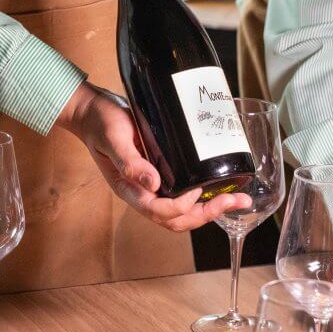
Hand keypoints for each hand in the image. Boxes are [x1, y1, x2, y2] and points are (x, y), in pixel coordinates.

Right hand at [57, 83, 250, 230]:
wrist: (95, 112)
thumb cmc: (101, 124)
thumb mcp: (113, 139)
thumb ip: (130, 162)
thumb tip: (152, 183)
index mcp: (130, 190)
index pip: (159, 211)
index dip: (181, 206)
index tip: (198, 190)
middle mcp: (143, 193)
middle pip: (177, 219)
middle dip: (208, 213)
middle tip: (236, 202)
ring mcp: (153, 186)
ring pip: (183, 212)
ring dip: (211, 209)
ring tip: (237, 199)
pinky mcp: (162, 174)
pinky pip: (184, 195)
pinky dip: (204, 197)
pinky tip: (221, 186)